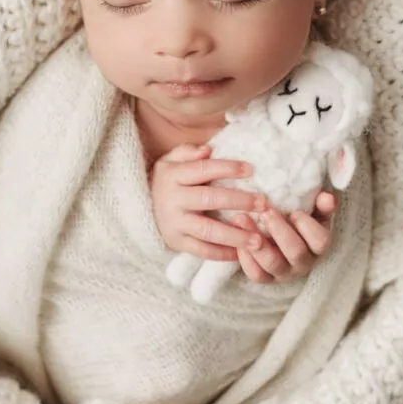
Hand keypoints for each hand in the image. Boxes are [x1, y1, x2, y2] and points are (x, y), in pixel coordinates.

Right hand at [149, 143, 269, 262]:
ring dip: (235, 235)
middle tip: (263, 203)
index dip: (227, 168)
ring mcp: (174, 224)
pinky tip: (242, 253)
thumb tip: (207, 150)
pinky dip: (222, 254)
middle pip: (209, 199)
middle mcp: (172, 200)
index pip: (203, 169)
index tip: (250, 170)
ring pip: (207, 230)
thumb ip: (187, 152)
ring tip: (258, 240)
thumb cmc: (166, 182)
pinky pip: (201, 250)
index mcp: (173, 176)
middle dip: (238, 201)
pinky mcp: (176, 242)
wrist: (139, 209)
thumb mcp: (170, 161)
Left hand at [229, 191, 336, 283]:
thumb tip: (327, 196)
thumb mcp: (313, 211)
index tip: (295, 212)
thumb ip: (321, 204)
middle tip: (266, 212)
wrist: (279, 237)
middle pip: (296, 253)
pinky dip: (245, 257)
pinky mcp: (265, 278)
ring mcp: (284, 273)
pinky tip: (238, 238)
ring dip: (258, 243)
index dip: (308, 227)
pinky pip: (255, 273)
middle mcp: (303, 262)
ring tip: (242, 219)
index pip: (321, 241)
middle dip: (280, 232)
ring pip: (273, 264)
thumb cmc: (298, 220)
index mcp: (318, 245)